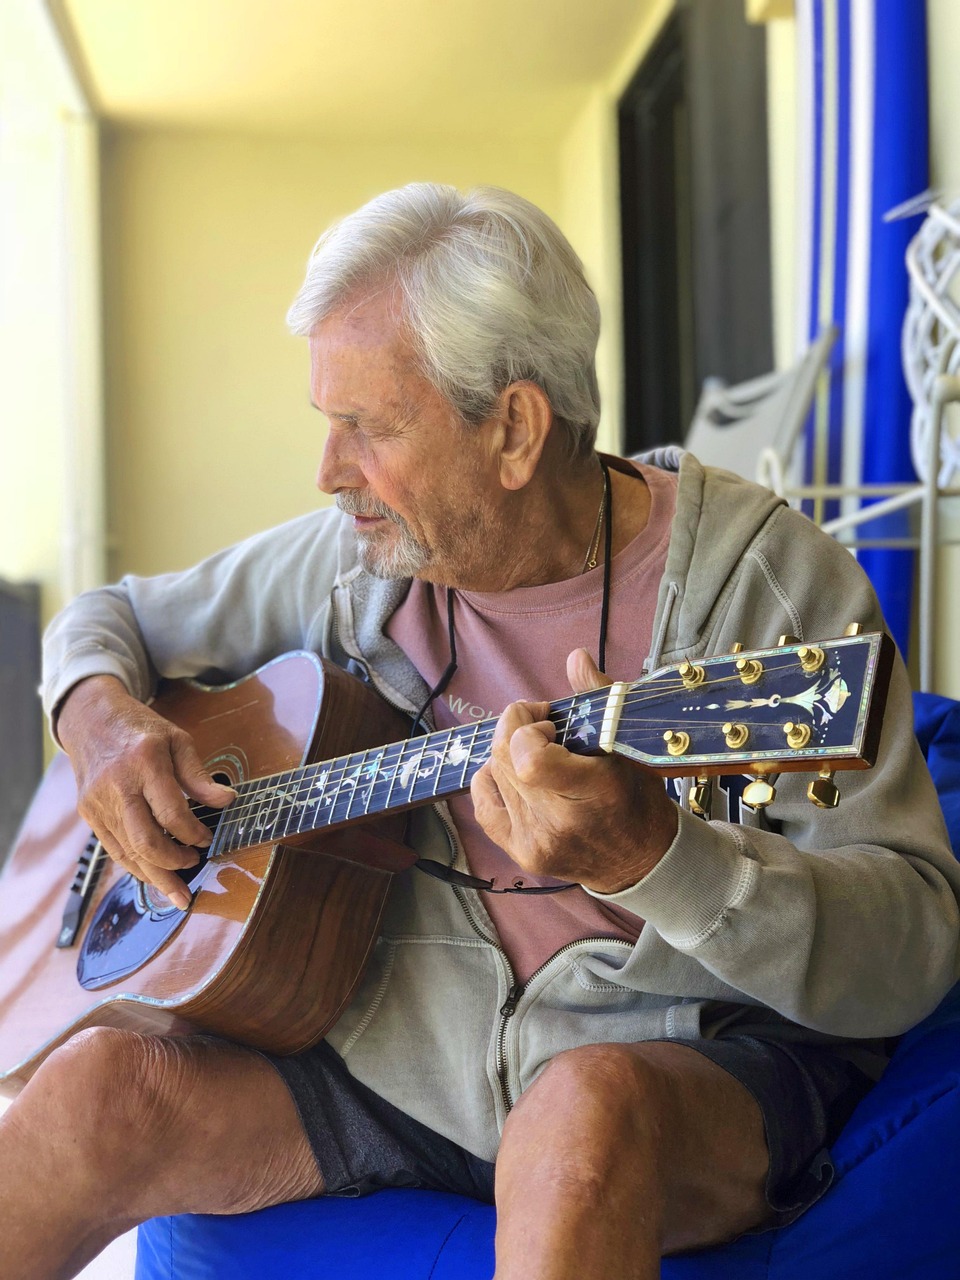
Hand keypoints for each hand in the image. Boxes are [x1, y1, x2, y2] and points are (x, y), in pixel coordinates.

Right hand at [57, 675, 235, 909]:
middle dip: (173, 864)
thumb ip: (200, 775)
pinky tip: (154, 876)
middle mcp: (117, 787)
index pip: (171, 812)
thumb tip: (228, 801)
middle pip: (145, 840)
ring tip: (178, 895)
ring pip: (127, 852)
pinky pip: (114, 849)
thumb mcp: (178, 740)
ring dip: (155, 877)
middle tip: (194, 866)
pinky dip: (136, 866)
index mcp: (144, 763)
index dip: (193, 832)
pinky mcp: (89, 814)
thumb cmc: (141, 729)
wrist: (90, 718)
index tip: (207, 839)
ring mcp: (98, 803)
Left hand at [470, 649, 678, 894]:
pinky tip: (513, 775)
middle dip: (517, 728)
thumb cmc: (637, 797)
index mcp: (592, 792)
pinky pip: (484, 805)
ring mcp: (535, 842)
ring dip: (507, 753)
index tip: (550, 722)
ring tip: (537, 753)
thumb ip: (600, 698)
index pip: (528, 759)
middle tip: (544, 727)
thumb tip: (575, 657)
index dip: (526, 728)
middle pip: (503, 757)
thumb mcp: (629, 744)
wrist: (641, 860)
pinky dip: (491, 780)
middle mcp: (558, 822)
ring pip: (492, 774)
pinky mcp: (520, 853)